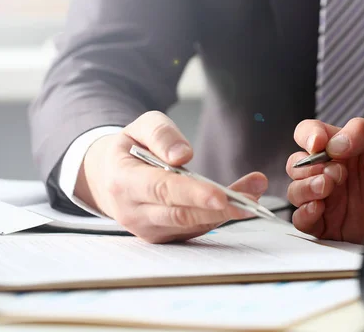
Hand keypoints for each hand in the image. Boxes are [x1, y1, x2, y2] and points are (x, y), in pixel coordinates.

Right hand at [75, 111, 267, 242]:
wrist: (107, 178)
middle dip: (219, 209)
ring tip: (255, 192)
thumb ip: (160, 135)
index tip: (221, 195)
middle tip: (252, 199)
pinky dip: (220, 216)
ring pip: (192, 225)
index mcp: (124, 182)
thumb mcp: (139, 127)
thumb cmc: (129, 149)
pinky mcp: (163, 236)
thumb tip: (183, 156)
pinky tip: (243, 200)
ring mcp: (148, 229)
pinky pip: (195, 229)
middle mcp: (134, 212)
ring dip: (227, 212)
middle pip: (181, 214)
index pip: (162, 190)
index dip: (193, 194)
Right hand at [286, 118, 363, 243]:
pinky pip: (302, 220)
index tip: (318, 144)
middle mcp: (332, 172)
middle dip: (309, 166)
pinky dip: (304, 213)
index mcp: (344, 148)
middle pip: (297, 163)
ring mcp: (329, 199)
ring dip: (305, 187)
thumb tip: (334, 144)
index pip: (310, 134)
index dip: (308, 136)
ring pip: (295, 190)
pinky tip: (320, 208)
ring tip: (328, 188)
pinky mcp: (330, 226)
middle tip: (336, 173)